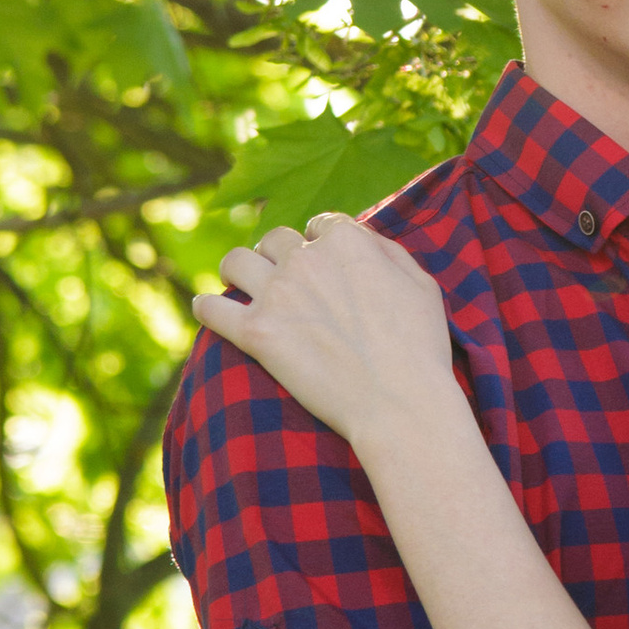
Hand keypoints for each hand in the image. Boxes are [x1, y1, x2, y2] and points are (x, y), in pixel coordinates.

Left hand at [194, 215, 455, 452]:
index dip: (318, 240)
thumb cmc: (419, 348)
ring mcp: (277, 295)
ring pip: (236, 261)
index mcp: (347, 241)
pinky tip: (207, 309)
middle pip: (275, 238)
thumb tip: (363, 238)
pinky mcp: (256, 333)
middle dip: (277, 253)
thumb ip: (387, 251)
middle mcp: (306, 258)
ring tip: (239, 283)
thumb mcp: (421, 284)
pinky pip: (212, 309)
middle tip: (279, 273)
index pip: (320, 225)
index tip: (318, 257)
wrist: (399, 403)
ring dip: (238, 269)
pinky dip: (206, 307)